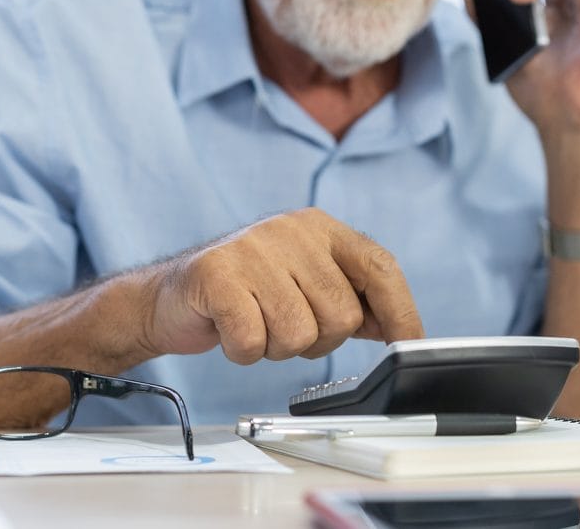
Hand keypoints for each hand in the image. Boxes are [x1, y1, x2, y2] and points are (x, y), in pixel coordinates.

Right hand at [143, 208, 424, 363]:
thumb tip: (402, 330)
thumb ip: (352, 301)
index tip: (409, 345)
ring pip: (299, 334)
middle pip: (342, 315)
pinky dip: (243, 351)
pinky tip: (229, 330)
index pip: (379, 266)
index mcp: (320, 228)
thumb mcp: (306, 286)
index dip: (401, 311)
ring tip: (256, 324)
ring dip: (276, 348)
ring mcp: (253, 249)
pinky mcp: (217, 275)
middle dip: (317, 341)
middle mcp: (291, 230)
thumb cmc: (247, 294)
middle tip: (283, 327)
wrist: (170, 297)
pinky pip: (254, 341)